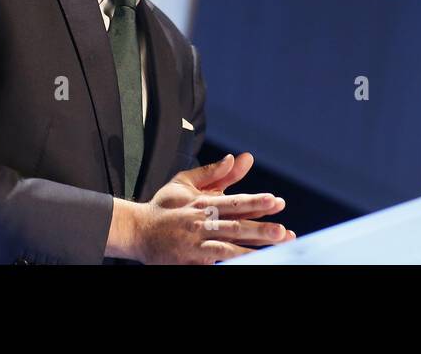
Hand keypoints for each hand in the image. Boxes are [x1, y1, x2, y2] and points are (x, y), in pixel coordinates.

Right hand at [131, 153, 294, 263]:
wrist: (136, 231)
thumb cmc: (163, 206)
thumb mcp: (184, 183)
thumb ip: (212, 172)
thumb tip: (235, 157)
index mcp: (202, 204)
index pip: (233, 202)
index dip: (255, 202)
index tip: (276, 202)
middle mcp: (201, 224)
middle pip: (235, 227)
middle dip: (261, 230)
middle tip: (284, 232)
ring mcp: (196, 245)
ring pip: (228, 248)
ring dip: (252, 250)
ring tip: (274, 251)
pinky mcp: (190, 262)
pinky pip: (214, 263)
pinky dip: (230, 263)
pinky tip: (247, 263)